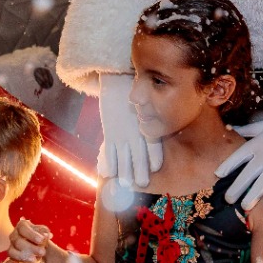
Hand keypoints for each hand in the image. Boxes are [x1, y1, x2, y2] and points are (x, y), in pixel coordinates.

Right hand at [7, 218, 51, 262]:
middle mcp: (14, 236)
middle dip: (31, 248)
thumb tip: (47, 235)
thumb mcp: (44, 233)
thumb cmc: (40, 238)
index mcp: (22, 226)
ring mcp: (11, 248)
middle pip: (17, 241)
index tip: (41, 240)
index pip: (23, 228)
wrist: (38, 248)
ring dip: (23, 257)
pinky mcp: (10, 259)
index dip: (31, 235)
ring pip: (11, 252)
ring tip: (35, 260)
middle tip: (42, 252)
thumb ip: (45, 232)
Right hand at [97, 73, 162, 187]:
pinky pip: (108, 150)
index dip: (154, 157)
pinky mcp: (109, 130)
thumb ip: (148, 121)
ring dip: (124, 172)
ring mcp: (121, 132)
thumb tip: (150, 131)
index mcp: (147, 123)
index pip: (153, 144)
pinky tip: (107, 173)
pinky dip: (108, 162)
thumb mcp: (146, 105)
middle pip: (140, 154)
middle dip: (140, 170)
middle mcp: (136, 130)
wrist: (117, 79)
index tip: (156, 168)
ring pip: (124, 156)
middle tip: (143, 184)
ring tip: (125, 184)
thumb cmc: (135, 91)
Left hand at [216, 109, 262, 210]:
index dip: (227, 166)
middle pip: (246, 175)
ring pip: (261, 184)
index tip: (217, 175)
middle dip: (235, 188)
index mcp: (258, 143)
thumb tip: (231, 126)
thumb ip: (248, 129)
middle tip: (227, 200)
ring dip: (252, 196)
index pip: (237, 157)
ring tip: (244, 207)